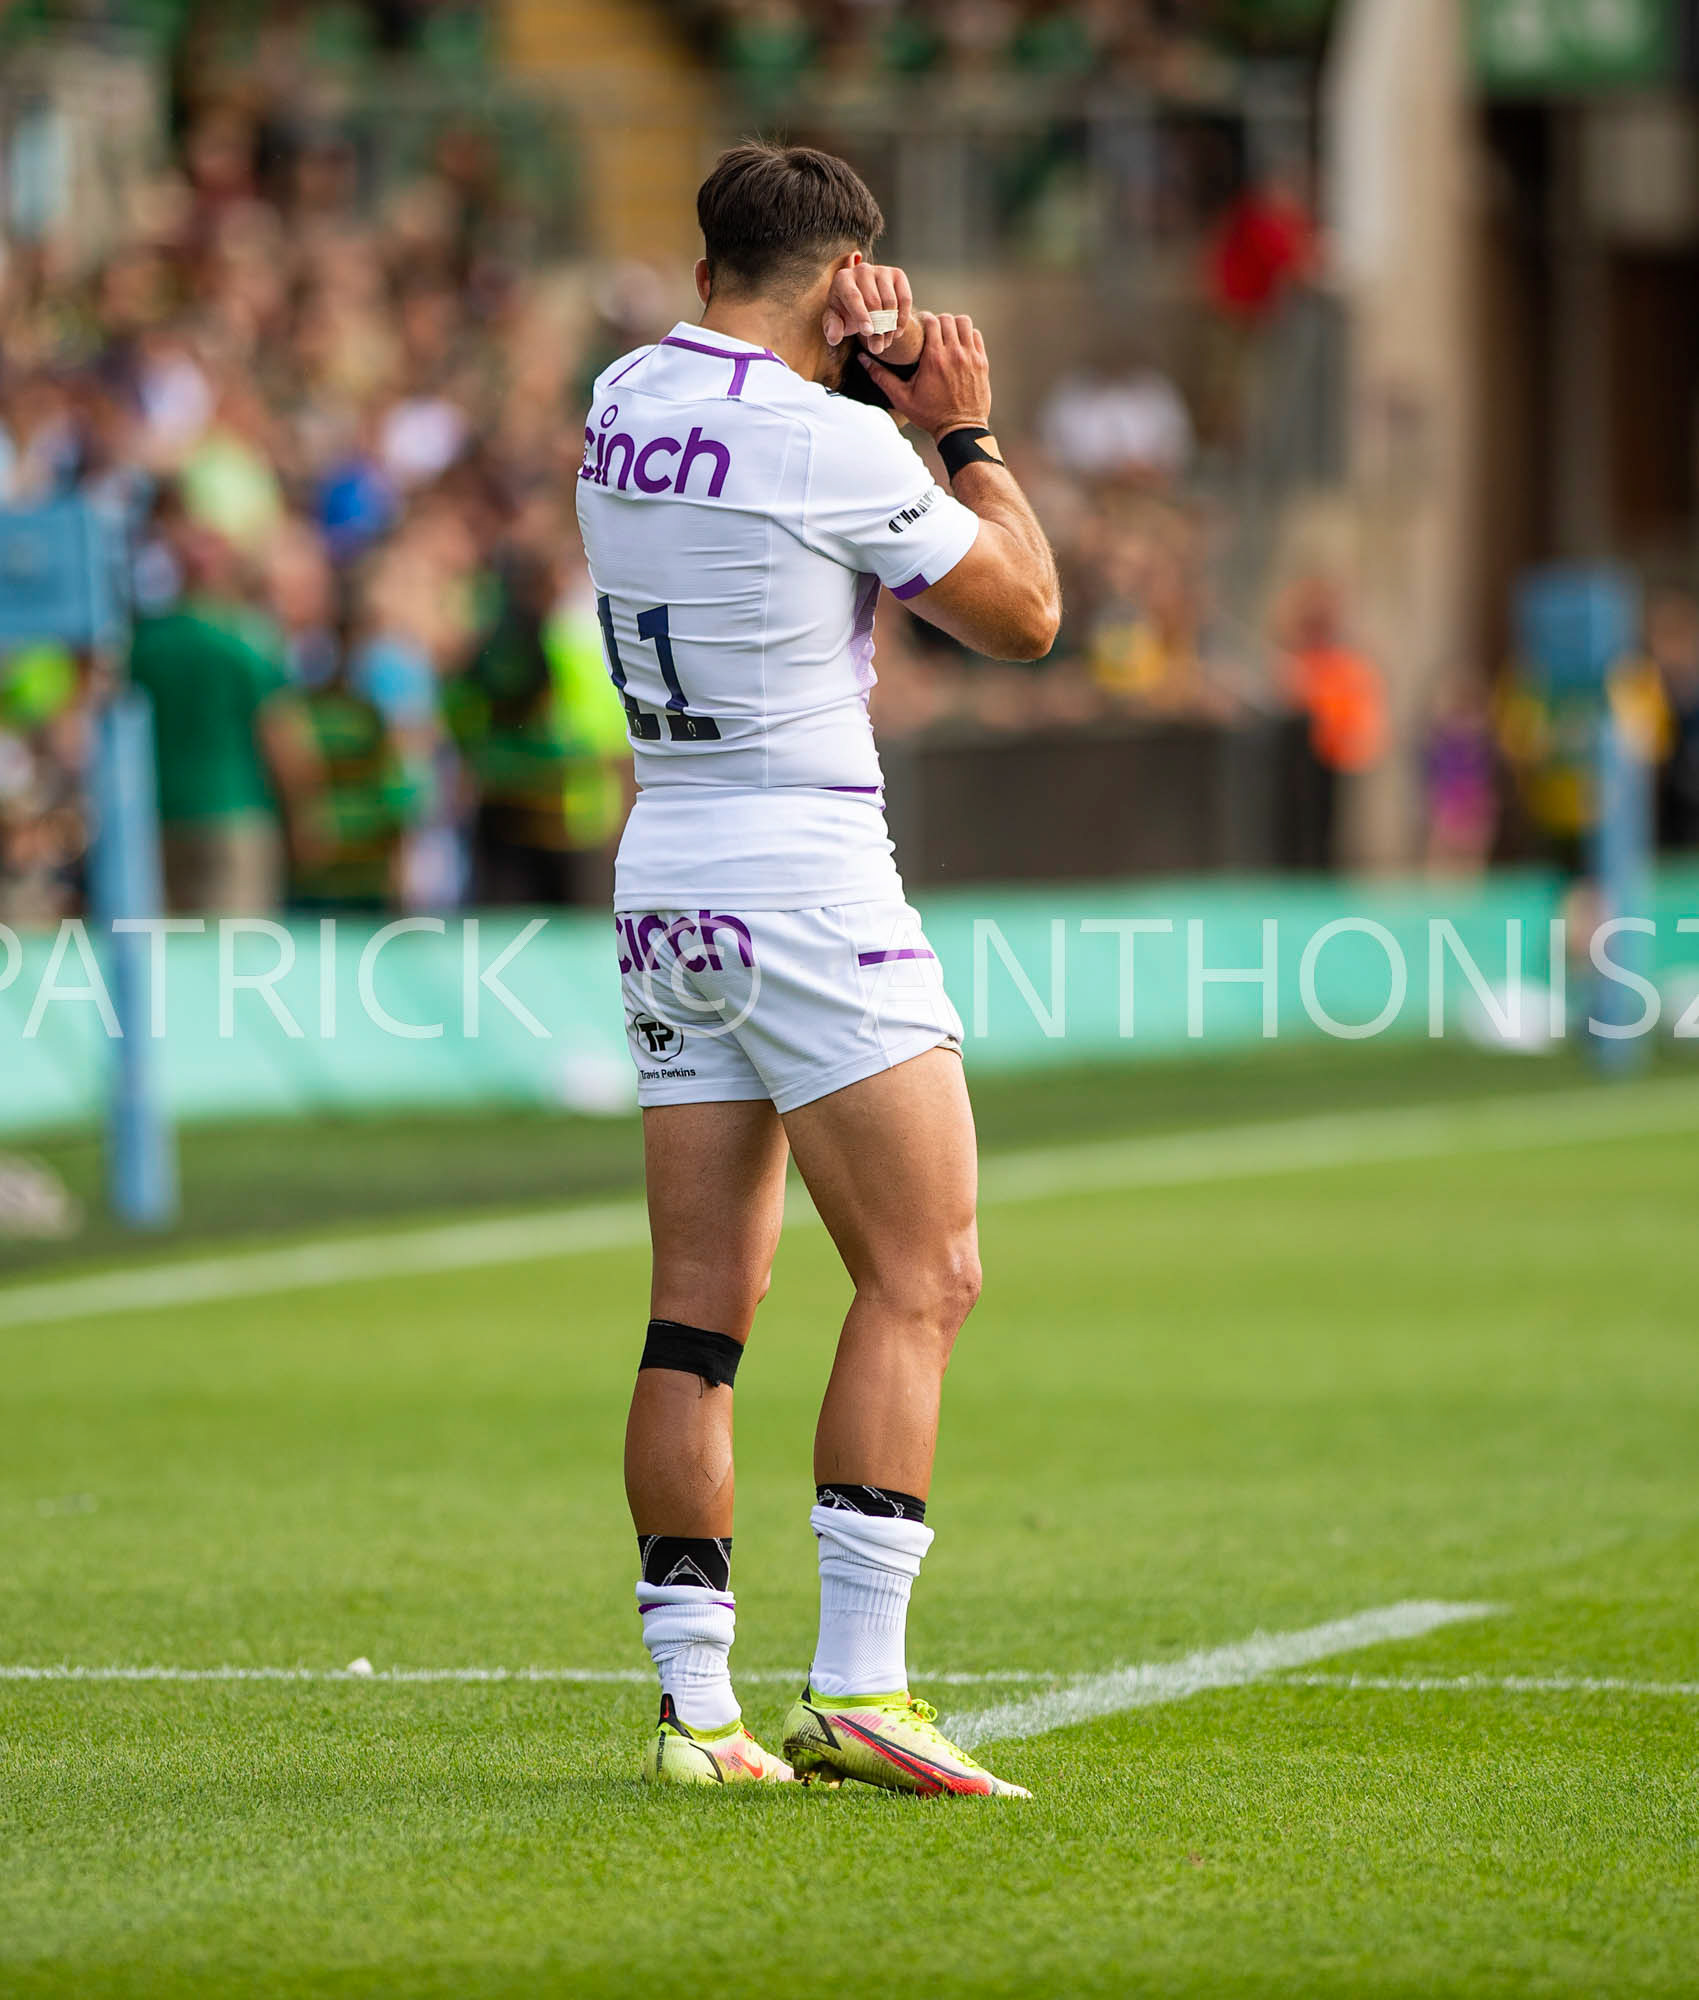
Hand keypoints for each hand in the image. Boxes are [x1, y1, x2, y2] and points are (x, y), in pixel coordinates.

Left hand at [822, 257, 914, 356]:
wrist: (863, 301)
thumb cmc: (846, 312)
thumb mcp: (836, 321)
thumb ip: (832, 328)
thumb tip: (833, 338)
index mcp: (843, 278)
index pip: (853, 297)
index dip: (861, 316)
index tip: (868, 333)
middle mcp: (862, 270)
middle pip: (873, 302)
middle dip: (876, 329)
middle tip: (876, 348)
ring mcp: (881, 270)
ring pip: (890, 302)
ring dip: (890, 327)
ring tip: (884, 342)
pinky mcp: (897, 275)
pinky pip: (905, 299)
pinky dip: (903, 319)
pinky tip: (896, 332)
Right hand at [859, 312, 991, 440]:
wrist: (959, 430)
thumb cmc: (930, 416)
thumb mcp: (902, 398)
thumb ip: (881, 377)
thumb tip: (863, 359)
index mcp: (934, 357)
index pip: (932, 320)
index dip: (924, 319)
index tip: (920, 326)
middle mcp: (954, 353)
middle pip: (948, 318)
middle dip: (938, 321)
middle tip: (932, 330)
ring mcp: (971, 357)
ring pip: (965, 323)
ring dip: (955, 325)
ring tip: (947, 334)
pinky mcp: (982, 363)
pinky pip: (976, 336)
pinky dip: (968, 335)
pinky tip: (960, 344)